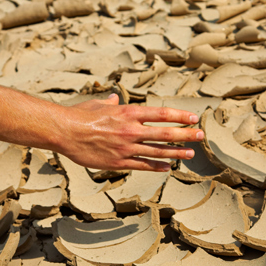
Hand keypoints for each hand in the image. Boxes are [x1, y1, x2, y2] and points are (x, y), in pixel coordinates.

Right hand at [57, 94, 203, 171]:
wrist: (65, 132)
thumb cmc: (80, 115)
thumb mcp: (98, 104)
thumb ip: (110, 103)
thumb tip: (114, 99)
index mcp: (129, 113)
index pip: (162, 114)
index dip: (180, 116)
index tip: (193, 118)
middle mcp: (131, 130)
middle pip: (166, 133)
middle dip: (186, 135)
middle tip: (200, 135)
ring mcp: (126, 147)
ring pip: (158, 151)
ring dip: (177, 153)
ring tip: (190, 153)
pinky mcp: (118, 162)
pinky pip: (143, 165)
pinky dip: (157, 166)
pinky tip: (168, 166)